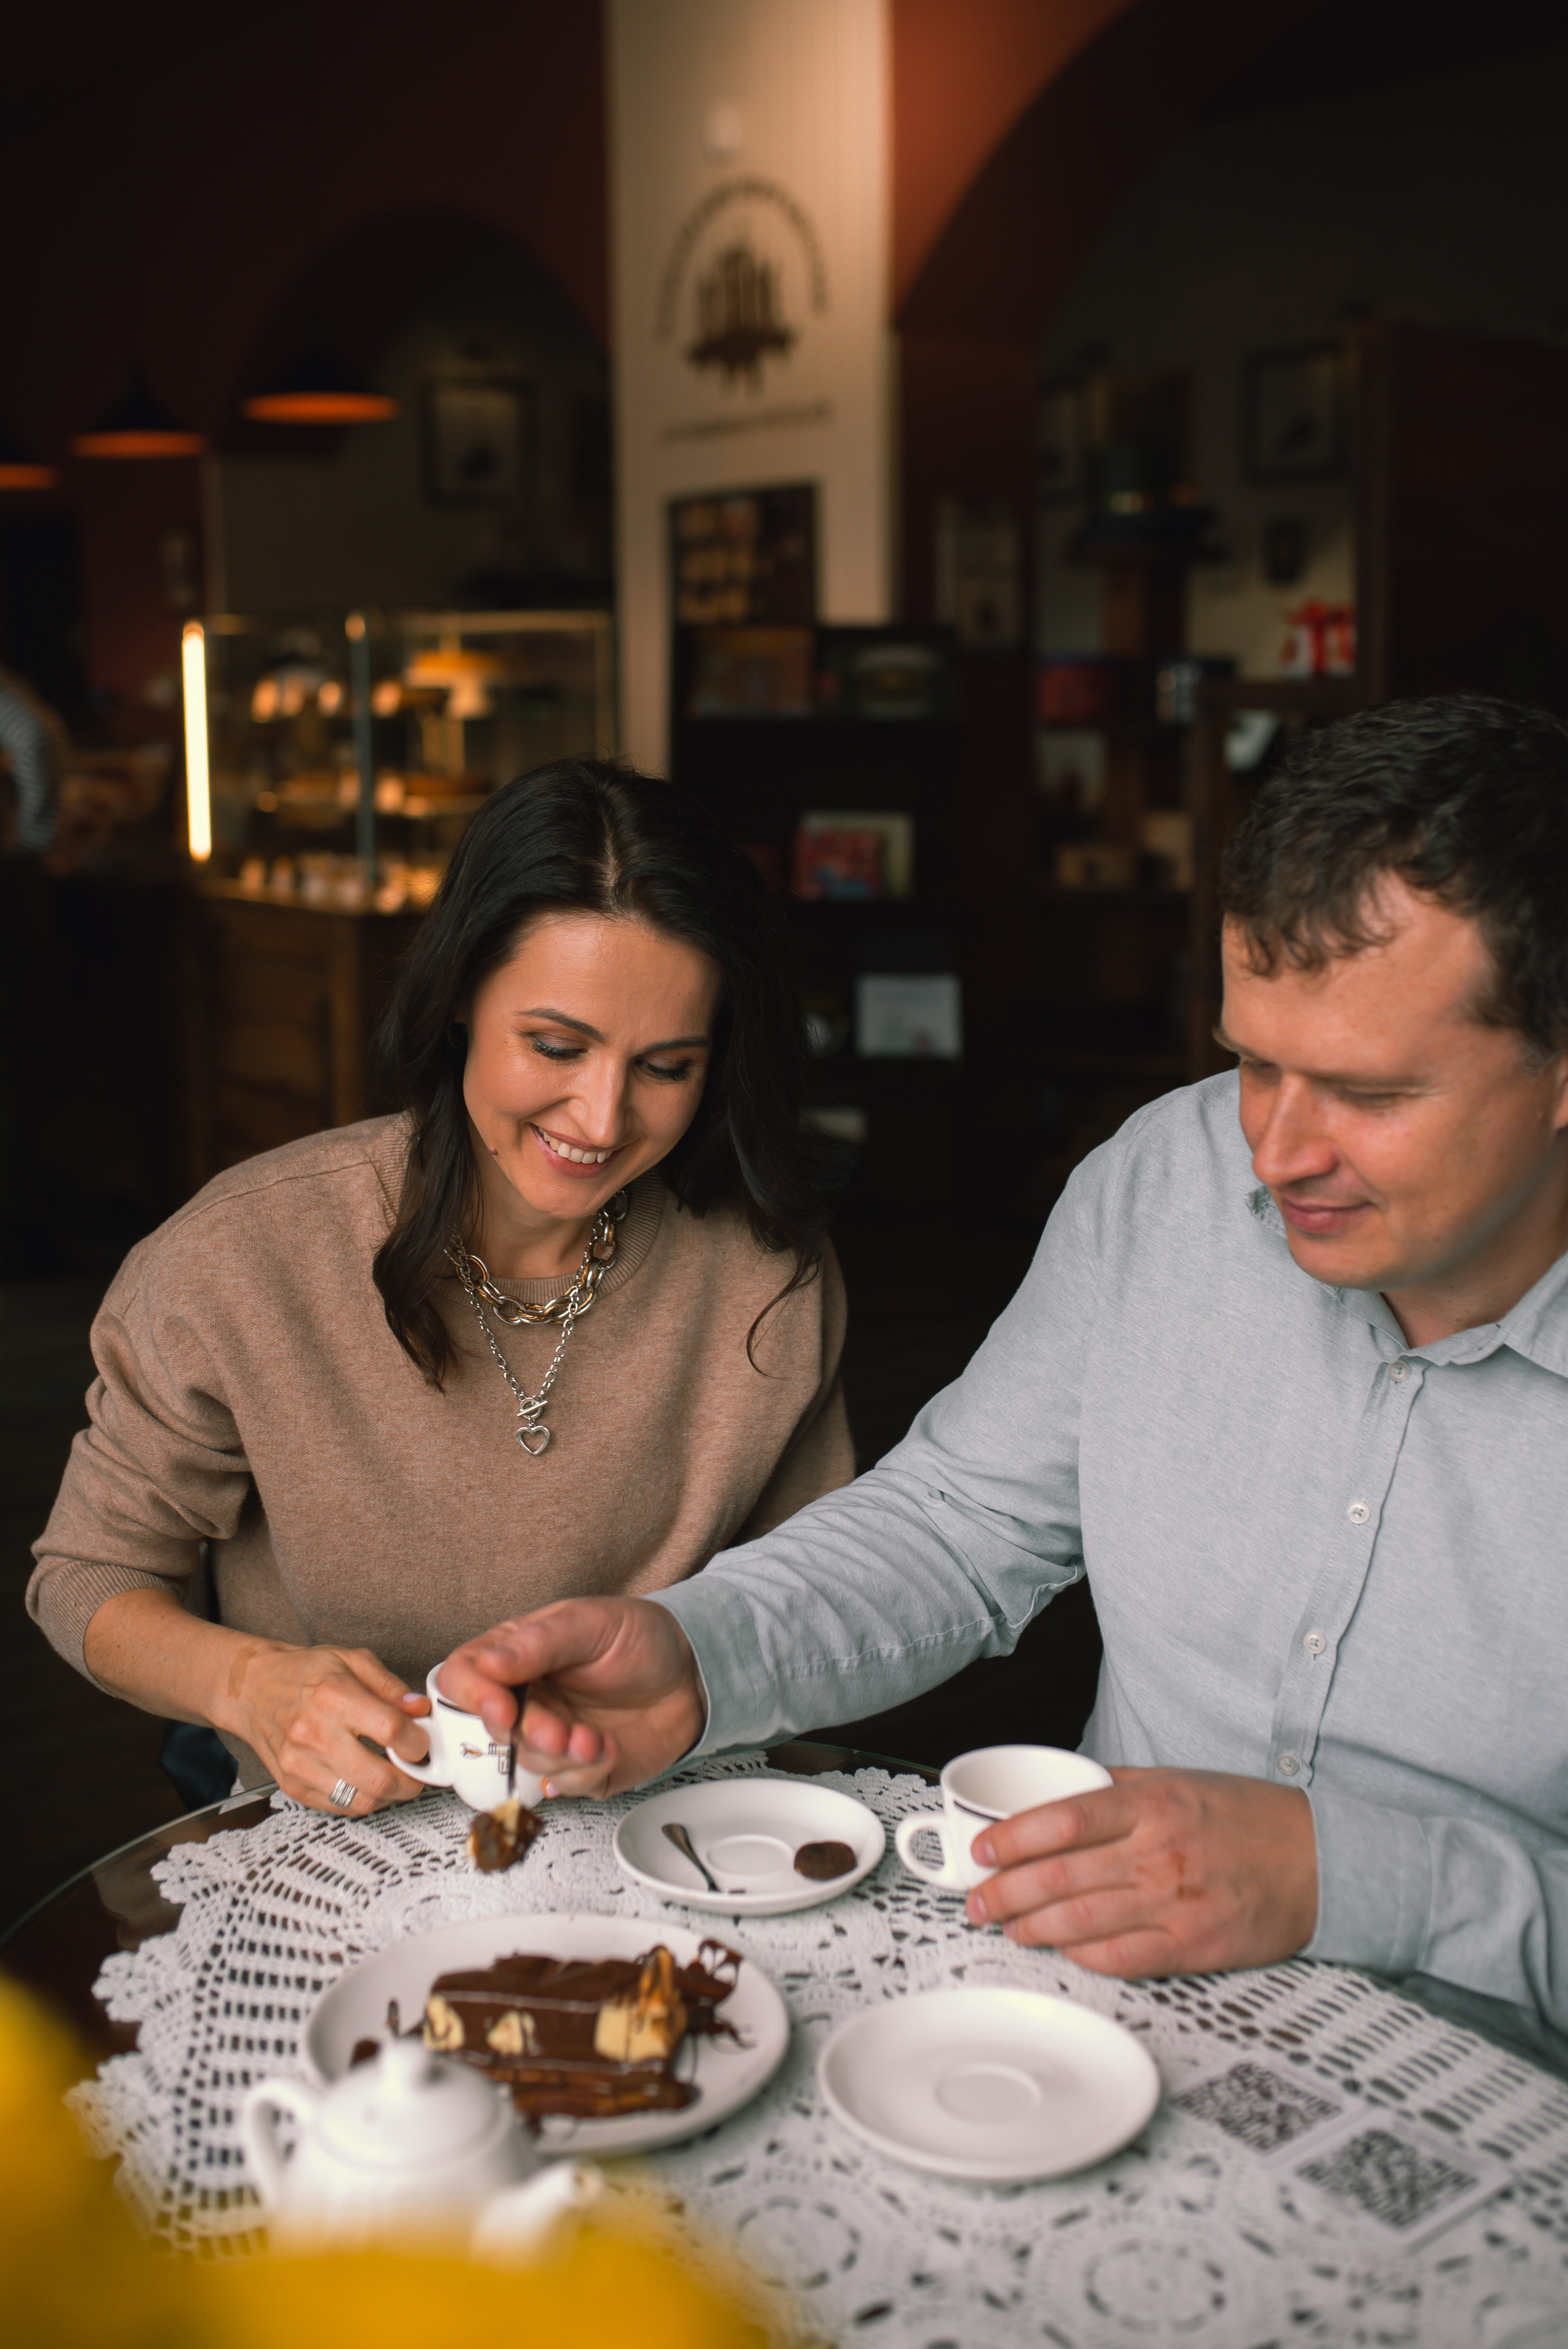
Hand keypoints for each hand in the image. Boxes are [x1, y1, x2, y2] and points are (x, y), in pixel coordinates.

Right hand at [215, 1641, 432, 1816]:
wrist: (252, 1688)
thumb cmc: (302, 1672)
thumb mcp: (351, 1660)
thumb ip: (390, 1687)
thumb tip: (419, 1710)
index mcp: (334, 1696)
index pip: (391, 1730)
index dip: (418, 1742)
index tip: (422, 1742)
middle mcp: (315, 1734)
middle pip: (379, 1777)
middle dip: (411, 1781)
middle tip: (417, 1772)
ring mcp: (300, 1765)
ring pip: (361, 1801)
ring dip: (389, 1795)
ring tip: (394, 1777)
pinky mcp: (292, 1785)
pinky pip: (339, 1807)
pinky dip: (362, 1800)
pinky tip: (367, 1782)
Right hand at [437, 1598, 703, 1797]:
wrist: (692, 1675)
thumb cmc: (640, 1638)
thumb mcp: (589, 1623)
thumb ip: (538, 1643)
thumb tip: (488, 1663)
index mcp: (517, 1655)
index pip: (465, 1676)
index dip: (473, 1697)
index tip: (500, 1709)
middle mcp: (529, 1697)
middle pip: (495, 1728)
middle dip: (530, 1734)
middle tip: (559, 1729)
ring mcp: (552, 1734)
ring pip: (528, 1762)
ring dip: (562, 1756)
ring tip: (594, 1737)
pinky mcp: (579, 1768)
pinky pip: (565, 1785)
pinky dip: (587, 1771)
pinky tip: (608, 1746)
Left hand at [965, 1767, 1317, 1976]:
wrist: (1319, 1860)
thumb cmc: (1246, 1817)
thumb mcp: (1179, 1780)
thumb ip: (1117, 1786)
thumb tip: (1058, 1788)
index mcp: (1151, 1803)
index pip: (1063, 1819)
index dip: (1013, 1837)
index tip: (982, 1849)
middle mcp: (1158, 1852)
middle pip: (1062, 1875)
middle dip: (1007, 1891)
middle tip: (977, 1901)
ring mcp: (1175, 1902)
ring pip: (1083, 1922)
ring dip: (1033, 1928)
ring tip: (1006, 1927)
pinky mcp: (1193, 1945)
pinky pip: (1122, 1957)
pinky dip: (1083, 1956)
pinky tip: (1061, 1950)